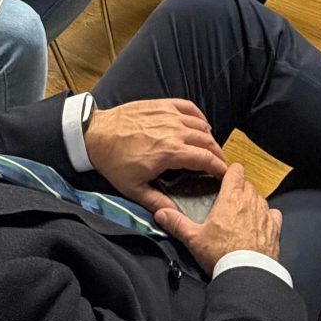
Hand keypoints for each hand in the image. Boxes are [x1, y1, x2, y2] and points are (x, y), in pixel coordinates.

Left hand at [84, 99, 228, 211]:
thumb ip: (156, 202)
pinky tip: (200, 125)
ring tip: (210, 148)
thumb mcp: (133, 188)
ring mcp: (168, 116)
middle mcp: (173, 131)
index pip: (205, 158)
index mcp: (170, 152)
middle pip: (207, 141)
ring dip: (209, 137)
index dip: (219, 167)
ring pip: (200, 125)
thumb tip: (173, 216)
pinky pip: (188, 108)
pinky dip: (199, 117)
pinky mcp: (161, 105)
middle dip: (217, 154)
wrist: (95, 135)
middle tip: (219, 164)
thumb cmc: (113, 161)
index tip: (225, 174)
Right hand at [153, 163, 281, 271]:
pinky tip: (261, 224)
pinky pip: (274, 214)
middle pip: (248, 185)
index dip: (230, 172)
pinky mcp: (275, 228)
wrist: (247, 273)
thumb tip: (160, 212)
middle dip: (239, 189)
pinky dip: (268, 216)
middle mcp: (250, 201)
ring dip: (252, 202)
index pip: (236, 171)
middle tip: (229, 200)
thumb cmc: (220, 253)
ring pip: (260, 198)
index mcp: (231, 197)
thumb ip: (177, 223)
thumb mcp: (194, 238)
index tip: (224, 178)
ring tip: (242, 214)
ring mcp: (265, 214)